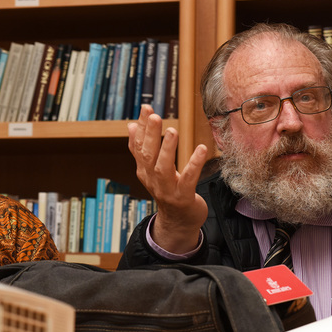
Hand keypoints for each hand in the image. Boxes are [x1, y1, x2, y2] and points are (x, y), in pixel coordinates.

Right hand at [128, 105, 209, 253]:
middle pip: (148, 156)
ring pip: (163, 168)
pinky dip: (194, 164)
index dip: (140, 128)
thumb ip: (143, 149)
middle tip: (154, 115)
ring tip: (172, 130)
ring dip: (167, 149)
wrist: (178, 222)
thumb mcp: (153, 169)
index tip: (145, 108)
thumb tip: (130, 125)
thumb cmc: (169, 190)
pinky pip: (188, 180)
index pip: (138, 147)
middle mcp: (152, 180)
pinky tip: (201, 149)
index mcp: (144, 171)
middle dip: (150, 135)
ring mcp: (167, 190)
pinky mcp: (183, 197)